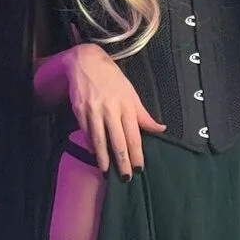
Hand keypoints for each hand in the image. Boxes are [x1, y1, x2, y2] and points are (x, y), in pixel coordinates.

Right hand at [65, 44, 165, 176]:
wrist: (86, 63)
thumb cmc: (112, 79)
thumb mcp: (131, 93)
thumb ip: (143, 115)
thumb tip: (160, 129)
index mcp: (126, 105)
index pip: (134, 135)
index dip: (137, 154)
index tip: (139, 168)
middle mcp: (110, 109)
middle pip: (117, 141)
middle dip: (122, 161)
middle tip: (125, 177)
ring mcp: (93, 110)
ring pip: (99, 139)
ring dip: (103, 157)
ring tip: (106, 171)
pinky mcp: (79, 110)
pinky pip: (86, 132)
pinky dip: (90, 144)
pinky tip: (94, 154)